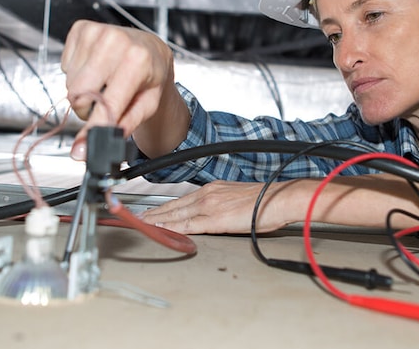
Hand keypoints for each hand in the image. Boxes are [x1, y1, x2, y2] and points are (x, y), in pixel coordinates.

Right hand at [60, 20, 182, 157]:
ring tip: (103, 83)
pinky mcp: (81, 28)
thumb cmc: (150, 77)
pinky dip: (77, 73)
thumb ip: (122, 126)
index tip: (79, 149)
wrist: (151, 49)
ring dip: (83, 91)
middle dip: (87, 107)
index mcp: (138, 61)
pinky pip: (65, 66)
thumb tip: (93, 146)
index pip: (107, 102)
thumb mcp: (147, 105)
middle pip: (78, 94)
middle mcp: (116, 42)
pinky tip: (96, 68)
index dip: (92, 127)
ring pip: (70, 83)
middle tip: (105, 102)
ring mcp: (96, 32)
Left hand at [139, 180, 301, 233]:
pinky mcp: (216, 219)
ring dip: (158, 219)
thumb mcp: (238, 198)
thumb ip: (222, 205)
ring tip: (143, 224)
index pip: (182, 199)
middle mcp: (208, 194)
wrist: (280, 199)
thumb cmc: (266, 201)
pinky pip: (189, 224)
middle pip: (174, 205)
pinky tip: (163, 229)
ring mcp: (210, 206)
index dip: (164, 206)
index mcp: (213, 189)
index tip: (151, 211)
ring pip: (177, 214)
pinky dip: (173, 226)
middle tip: (138, 218)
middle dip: (154, 212)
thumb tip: (215, 214)